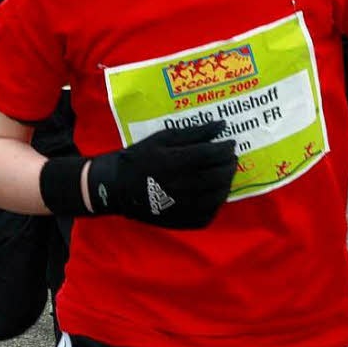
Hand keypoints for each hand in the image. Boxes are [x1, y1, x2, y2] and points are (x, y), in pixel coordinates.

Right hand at [86, 120, 237, 228]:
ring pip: (219, 195)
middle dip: (230, 163)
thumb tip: (221, 125)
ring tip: (224, 173)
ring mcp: (185, 206)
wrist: (117, 187)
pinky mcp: (184, 221)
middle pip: (220, 175)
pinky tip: (214, 191)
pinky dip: (218, 201)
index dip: (226, 147)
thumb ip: (194, 132)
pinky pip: (210, 212)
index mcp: (178, 162)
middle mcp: (184, 185)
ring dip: (227, 182)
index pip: (214, 154)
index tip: (230, 142)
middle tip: (230, 157)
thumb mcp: (164, 137)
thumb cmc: (140, 157)